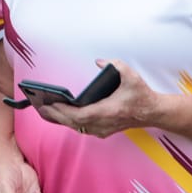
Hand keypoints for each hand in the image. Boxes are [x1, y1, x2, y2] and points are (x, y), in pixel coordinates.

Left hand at [37, 59, 153, 138]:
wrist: (153, 112)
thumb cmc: (141, 94)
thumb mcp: (131, 75)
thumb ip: (115, 65)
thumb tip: (99, 62)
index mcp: (108, 111)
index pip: (80, 115)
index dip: (63, 111)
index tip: (50, 104)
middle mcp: (103, 123)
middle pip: (73, 123)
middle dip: (54, 114)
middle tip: (38, 105)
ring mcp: (102, 129)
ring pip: (75, 127)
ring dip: (59, 118)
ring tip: (42, 108)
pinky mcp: (102, 130)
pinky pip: (80, 127)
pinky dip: (68, 121)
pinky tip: (57, 114)